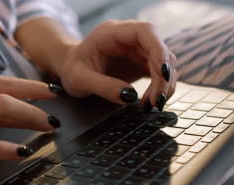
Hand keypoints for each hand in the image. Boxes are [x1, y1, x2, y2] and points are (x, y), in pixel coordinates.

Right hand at [0, 71, 58, 170]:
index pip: (1, 80)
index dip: (29, 86)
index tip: (49, 91)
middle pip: (7, 94)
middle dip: (37, 105)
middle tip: (56, 116)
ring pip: (1, 111)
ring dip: (30, 120)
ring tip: (48, 131)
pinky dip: (6, 148)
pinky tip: (22, 153)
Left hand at [59, 20, 177, 110]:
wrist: (70, 68)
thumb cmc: (72, 69)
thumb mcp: (80, 80)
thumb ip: (103, 87)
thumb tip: (129, 97)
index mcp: (112, 33)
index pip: (145, 31)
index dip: (159, 50)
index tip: (162, 72)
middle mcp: (129, 38)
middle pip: (159, 49)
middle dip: (163, 76)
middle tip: (156, 101)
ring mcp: (137, 50)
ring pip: (164, 62)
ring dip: (164, 84)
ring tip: (152, 104)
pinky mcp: (140, 63)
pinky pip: (159, 73)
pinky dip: (159, 88)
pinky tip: (149, 102)